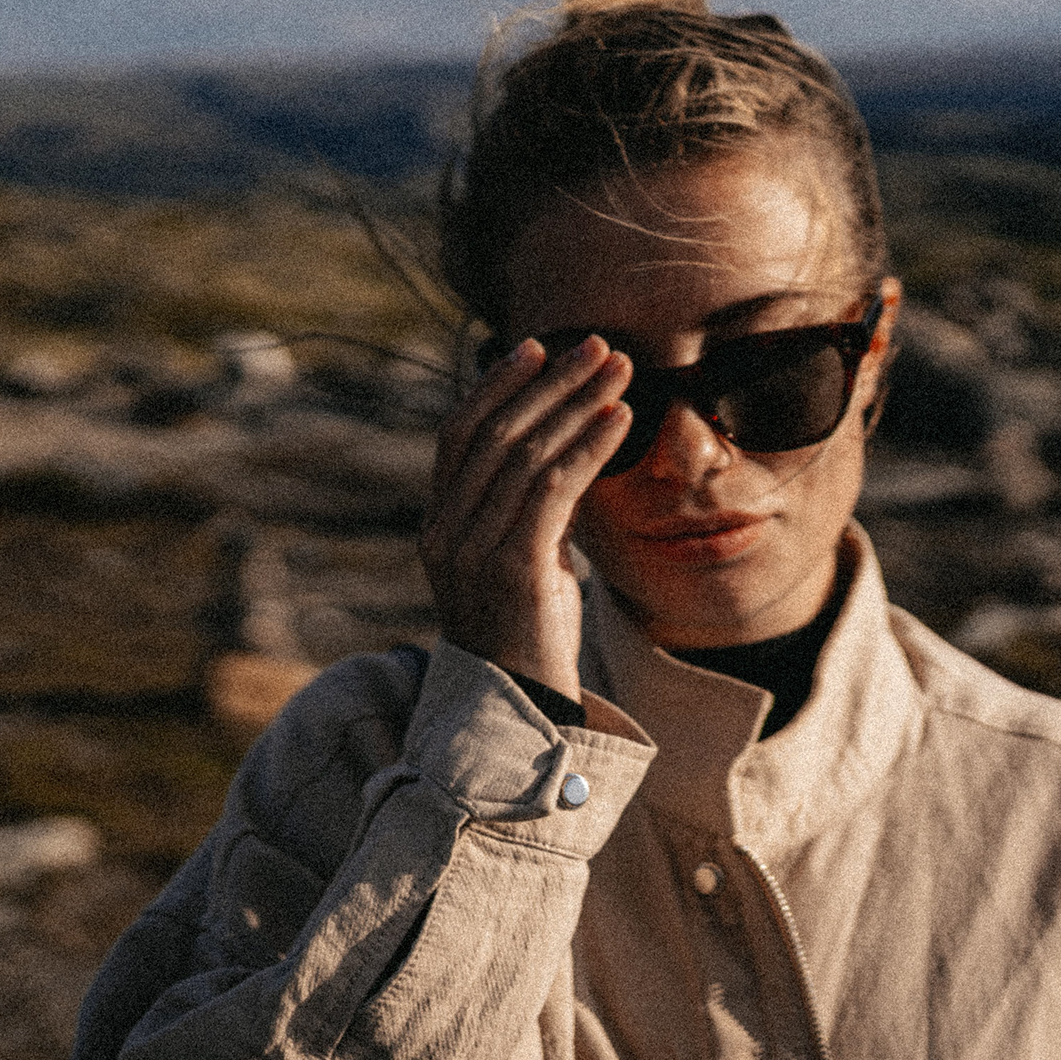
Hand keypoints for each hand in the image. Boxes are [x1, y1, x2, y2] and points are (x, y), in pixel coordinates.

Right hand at [421, 335, 633, 703]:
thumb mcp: (524, 559)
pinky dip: (588, 448)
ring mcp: (473, 552)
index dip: (495, 386)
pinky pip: (552, 491)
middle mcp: (446, 533)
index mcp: (439, 526)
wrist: (524, 714)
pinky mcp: (513, 570)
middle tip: (596, 345)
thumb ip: (529, 509)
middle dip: (549, 382)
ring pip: (525, 455)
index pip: (458, 435)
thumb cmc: (531, 635)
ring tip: (620, 372)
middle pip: (494, 433)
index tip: (536, 348)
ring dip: (578, 404)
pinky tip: (621, 422)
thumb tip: (563, 449)